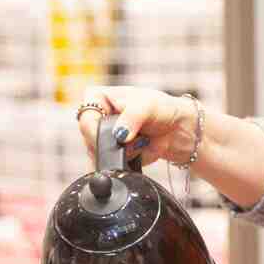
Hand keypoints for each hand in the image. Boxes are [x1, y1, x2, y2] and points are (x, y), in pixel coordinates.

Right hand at [77, 86, 198, 167]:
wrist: (178, 129)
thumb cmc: (162, 108)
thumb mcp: (148, 105)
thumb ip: (132, 116)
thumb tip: (120, 135)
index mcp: (97, 98)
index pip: (85, 118)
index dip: (96, 131)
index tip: (117, 136)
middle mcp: (97, 118)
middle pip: (90, 140)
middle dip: (114, 144)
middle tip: (135, 138)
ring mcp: (103, 138)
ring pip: (101, 155)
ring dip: (124, 153)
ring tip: (142, 140)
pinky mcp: (112, 154)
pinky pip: (112, 165)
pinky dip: (128, 162)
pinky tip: (141, 150)